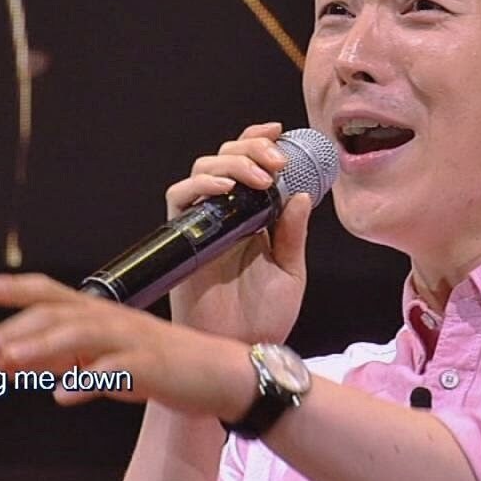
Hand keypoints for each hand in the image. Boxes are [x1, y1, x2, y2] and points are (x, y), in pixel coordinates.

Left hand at [0, 273, 255, 417]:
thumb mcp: (106, 361)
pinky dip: (88, 380)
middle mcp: (115, 319)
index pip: (56, 294)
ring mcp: (134, 339)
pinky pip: (116, 370)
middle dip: (17, 329)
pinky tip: (62, 394)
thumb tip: (14, 361)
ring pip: (81, 334)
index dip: (22, 288)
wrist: (221, 374)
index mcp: (104, 314)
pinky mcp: (152, 365)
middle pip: (60, 314)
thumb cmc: (163, 365)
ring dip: (41, 347)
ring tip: (7, 363)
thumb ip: (64, 359)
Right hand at [165, 122, 312, 343]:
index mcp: (253, 218)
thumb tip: (299, 194)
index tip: (279, 130)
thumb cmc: (264, 318)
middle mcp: (226, 215)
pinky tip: (225, 188)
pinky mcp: (183, 237)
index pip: (249, 165)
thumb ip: (293, 233)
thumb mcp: (290, 271)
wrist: (240, 350)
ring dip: (231, 162)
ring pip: (203, 169)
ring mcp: (203, 224)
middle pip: (225, 157)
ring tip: (259, 176)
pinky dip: (200, 184)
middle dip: (251, 147)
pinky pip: (180, 196)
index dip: (258, 140)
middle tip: (276, 160)